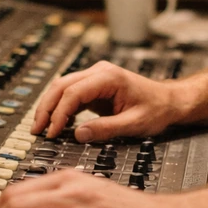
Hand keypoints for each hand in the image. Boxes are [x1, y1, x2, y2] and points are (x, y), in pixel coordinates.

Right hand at [31, 61, 181, 141]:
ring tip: (40, 129)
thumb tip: (77, 135)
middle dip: (46, 108)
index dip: (59, 113)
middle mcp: (100, 72)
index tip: (52, 133)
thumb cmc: (157, 109)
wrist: (170, 101)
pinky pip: (71, 94)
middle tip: (36, 130)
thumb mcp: (134, 124)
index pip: (74, 92)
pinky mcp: (95, 86)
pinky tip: (55, 124)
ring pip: (63, 87)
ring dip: (50, 107)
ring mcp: (96, 77)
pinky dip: (60, 108)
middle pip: (62, 85)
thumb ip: (106, 129)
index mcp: (109, 77)